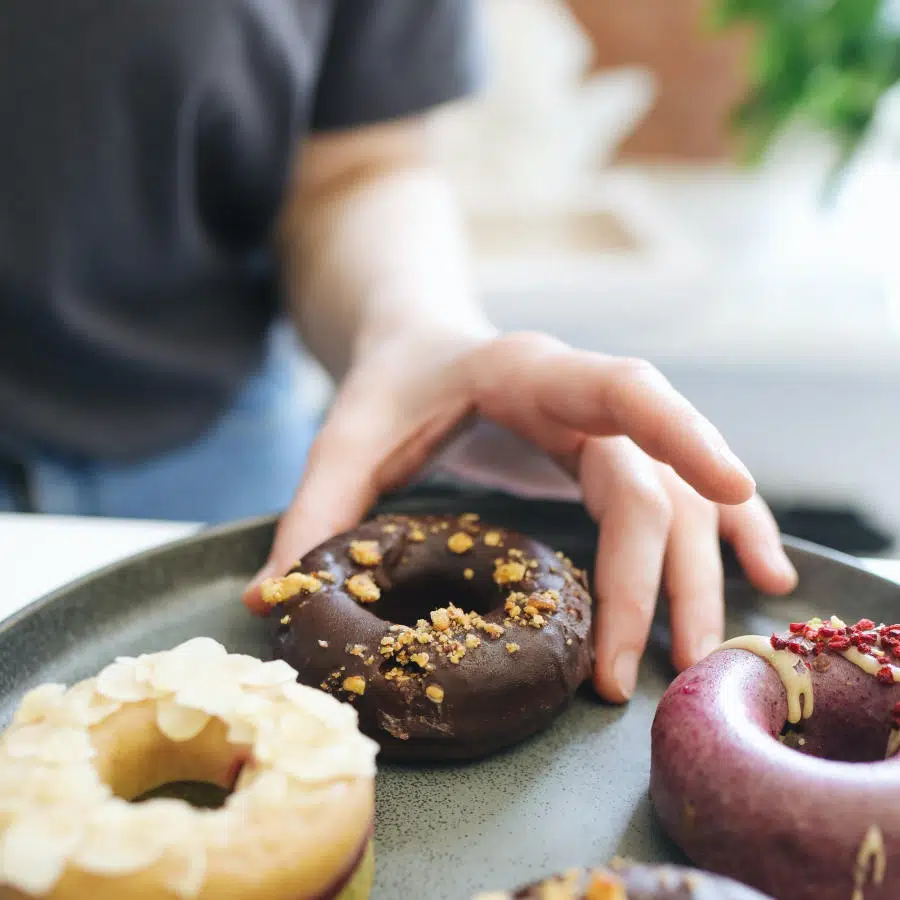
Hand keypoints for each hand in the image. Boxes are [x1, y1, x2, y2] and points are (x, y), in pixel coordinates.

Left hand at [242, 330, 796, 701]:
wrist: (420, 341)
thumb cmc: (391, 381)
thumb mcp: (346, 433)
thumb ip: (314, 511)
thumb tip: (269, 604)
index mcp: (528, 370)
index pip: (623, 389)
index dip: (681, 432)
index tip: (732, 487)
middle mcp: (584, 397)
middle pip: (652, 482)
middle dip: (654, 578)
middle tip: (633, 676)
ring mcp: (606, 427)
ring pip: (681, 498)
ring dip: (702, 574)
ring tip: (703, 659)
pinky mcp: (613, 454)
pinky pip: (685, 495)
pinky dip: (728, 534)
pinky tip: (766, 576)